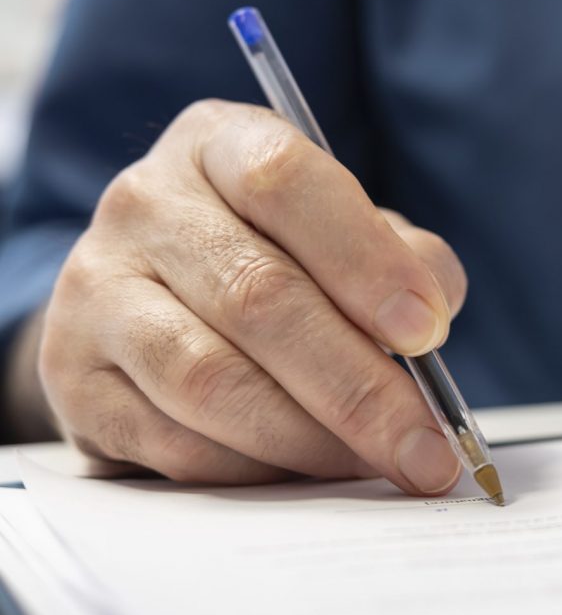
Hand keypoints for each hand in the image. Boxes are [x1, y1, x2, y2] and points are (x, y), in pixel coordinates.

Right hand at [38, 100, 467, 490]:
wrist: (160, 294)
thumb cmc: (277, 252)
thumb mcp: (347, 228)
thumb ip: (406, 258)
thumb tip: (435, 316)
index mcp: (218, 144)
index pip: (284, 182)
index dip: (363, 258)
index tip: (428, 331)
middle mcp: (145, 204)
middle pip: (257, 296)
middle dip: (358, 385)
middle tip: (425, 445)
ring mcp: (97, 289)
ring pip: (210, 379)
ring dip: (310, 438)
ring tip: (378, 462)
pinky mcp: (74, 375)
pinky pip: (172, 441)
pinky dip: (254, 467)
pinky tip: (306, 470)